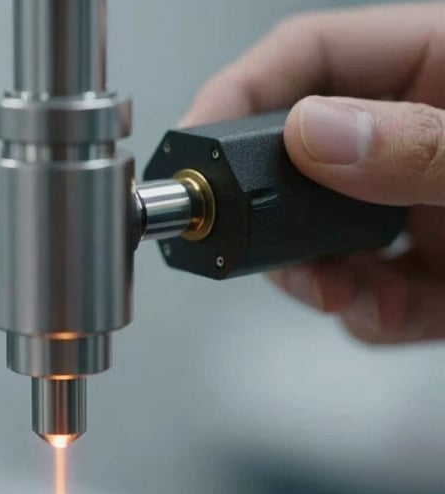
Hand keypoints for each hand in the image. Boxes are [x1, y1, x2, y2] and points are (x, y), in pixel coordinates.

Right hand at [183, 4, 444, 343]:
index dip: (238, 95)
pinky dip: (366, 314)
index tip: (192, 146)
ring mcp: (408, 211)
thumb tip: (312, 132)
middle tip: (251, 242)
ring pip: (314, 243)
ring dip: (315, 279)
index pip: (309, 61)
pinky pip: (360, 298)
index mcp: (436, 71)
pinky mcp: (418, 274)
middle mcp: (408, 143)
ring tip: (345, 292)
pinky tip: (395, 309)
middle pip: (291, 162)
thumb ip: (419, 144)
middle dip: (267, 218)